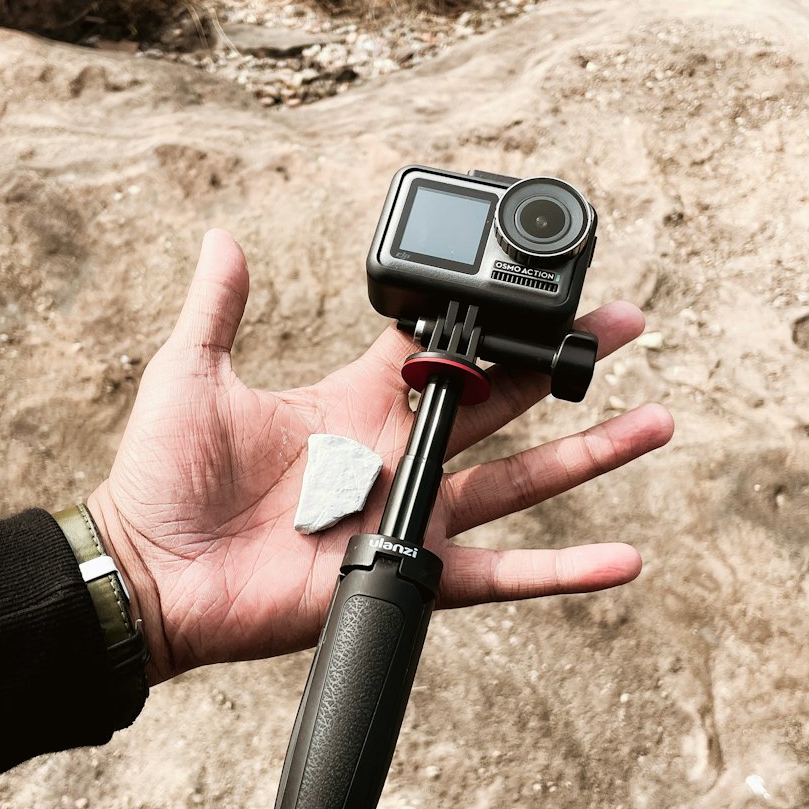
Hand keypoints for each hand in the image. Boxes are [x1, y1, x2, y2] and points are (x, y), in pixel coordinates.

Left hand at [87, 230, 672, 681]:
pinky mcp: (407, 575)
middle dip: (566, 363)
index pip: (445, 348)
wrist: (151, 575)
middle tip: (630, 326)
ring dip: (591, 454)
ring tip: (657, 421)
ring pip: (521, 480)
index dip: (495, 318)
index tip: (547, 284)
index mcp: (354, 401)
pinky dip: (565, 572)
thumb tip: (224, 234)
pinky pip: (501, 575)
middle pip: (504, 400)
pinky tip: (625, 559)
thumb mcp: (190, 374)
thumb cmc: (162, 479)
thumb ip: (219, 307)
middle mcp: (395, 454)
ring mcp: (407, 515)